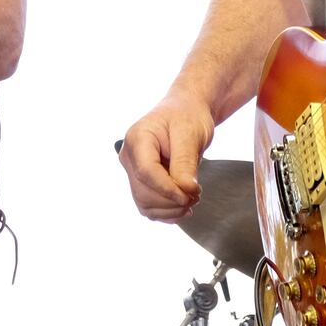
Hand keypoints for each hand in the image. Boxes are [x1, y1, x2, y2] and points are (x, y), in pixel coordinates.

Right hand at [119, 92, 215, 222]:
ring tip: (192, 199)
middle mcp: (130, 156)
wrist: (186, 112)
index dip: (167, 189)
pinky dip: (166, 212)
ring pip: (145, 203)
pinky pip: (148, 205)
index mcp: (138, 138)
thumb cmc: (187, 116)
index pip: (146, 172)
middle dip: (171, 201)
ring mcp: (133, 170)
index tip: (190, 195)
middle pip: (144, 191)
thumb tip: (186, 190)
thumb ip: (185, 162)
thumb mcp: (190, 134)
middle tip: (196, 196)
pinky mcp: (141, 182)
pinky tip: (182, 207)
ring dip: (170, 210)